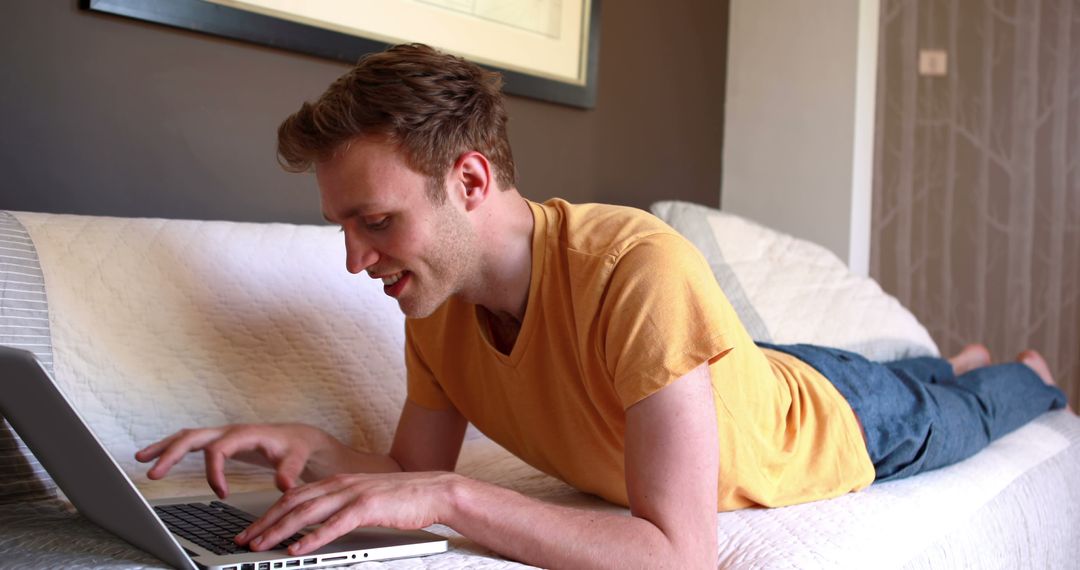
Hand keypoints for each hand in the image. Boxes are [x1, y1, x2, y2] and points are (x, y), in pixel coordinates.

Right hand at [135, 423, 331, 497]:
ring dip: (165, 447)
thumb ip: (290, 470)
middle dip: (172, 454)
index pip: (218, 449)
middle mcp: (230, 431)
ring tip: (141, 459)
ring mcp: (222, 435)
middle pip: (194, 437)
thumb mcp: (297, 458)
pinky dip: (173, 448)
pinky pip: (191, 443)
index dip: (214, 472)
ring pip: (188, 437)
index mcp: (245, 434)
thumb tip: (283, 486)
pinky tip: (156, 458)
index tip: (221, 494)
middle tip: (153, 473)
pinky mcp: (219, 442)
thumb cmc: (296, 447)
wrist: (298, 438)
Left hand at [236, 471, 458, 554]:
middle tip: (244, 540)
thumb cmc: (402, 499)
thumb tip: (316, 524)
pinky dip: (312, 537)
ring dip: (280, 530)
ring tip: (261, 545)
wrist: (434, 491)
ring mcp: (353, 494)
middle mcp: (340, 484)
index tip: (250, 529)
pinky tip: (297, 548)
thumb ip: (340, 506)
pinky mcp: (367, 507)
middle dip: (265, 523)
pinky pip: (333, 525)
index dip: (268, 513)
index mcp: (337, 481)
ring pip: (307, 512)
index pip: (293, 495)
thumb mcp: (363, 499)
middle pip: (293, 502)